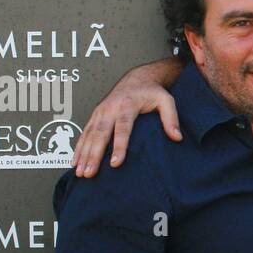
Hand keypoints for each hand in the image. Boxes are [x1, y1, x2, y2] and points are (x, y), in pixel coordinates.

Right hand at [73, 59, 184, 177]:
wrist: (137, 79)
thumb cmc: (152, 92)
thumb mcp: (166, 100)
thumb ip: (171, 118)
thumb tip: (177, 137)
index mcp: (127, 105)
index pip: (122, 129)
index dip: (119, 147)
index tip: (115, 164)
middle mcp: (110, 109)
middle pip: (100, 134)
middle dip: (93, 155)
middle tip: (90, 173)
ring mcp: (100, 112)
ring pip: (89, 135)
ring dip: (83, 154)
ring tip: (81, 173)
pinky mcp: (95, 116)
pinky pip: (85, 133)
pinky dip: (79, 148)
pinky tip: (75, 162)